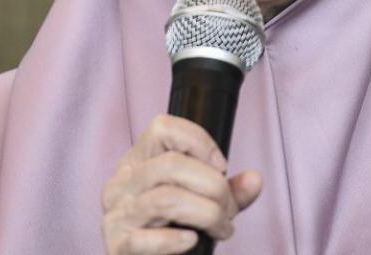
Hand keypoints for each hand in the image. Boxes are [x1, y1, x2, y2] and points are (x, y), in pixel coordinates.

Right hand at [102, 115, 262, 254]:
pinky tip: (191, 241)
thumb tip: (255, 180)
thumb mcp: (201, 202)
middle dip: (214, 186)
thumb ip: (228, 191)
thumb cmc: (170, 229)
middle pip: (171, 164)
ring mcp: (116, 215)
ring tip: (221, 228)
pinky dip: (176, 240)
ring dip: (206, 214)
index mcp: (138, 161)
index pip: (162, 128)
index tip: (221, 167)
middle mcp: (121, 183)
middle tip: (229, 210)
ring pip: (165, 198)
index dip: (199, 141)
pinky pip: (145, 239)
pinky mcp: (117, 247)